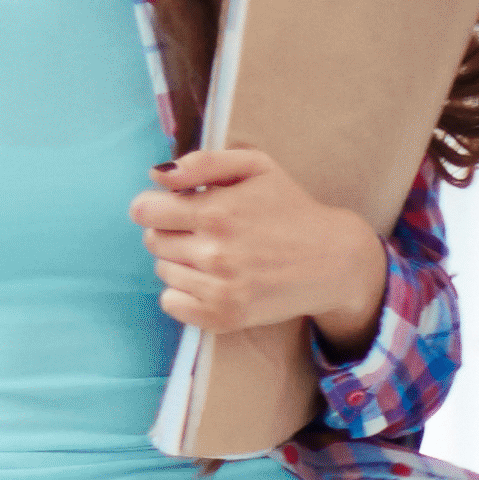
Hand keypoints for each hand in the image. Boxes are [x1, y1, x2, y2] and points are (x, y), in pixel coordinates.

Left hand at [130, 148, 387, 348]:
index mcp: (217, 212)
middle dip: (172, 232)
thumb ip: (203, 162)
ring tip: (219, 257)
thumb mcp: (257, 167)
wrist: (335, 261)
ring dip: (182, 262)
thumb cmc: (292, 208)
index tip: (179, 207)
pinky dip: (184, 293)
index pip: (143, 210)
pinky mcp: (223, 317)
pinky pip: (171, 304)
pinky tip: (213, 282)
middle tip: (207, 232)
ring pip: (163, 271)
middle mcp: (214, 253)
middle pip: (151, 240)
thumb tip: (156, 176)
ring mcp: (219, 289)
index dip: (158, 205)